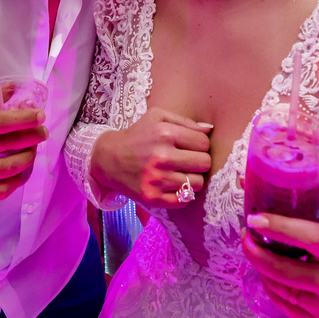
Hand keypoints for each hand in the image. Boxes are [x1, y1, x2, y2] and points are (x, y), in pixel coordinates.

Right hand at [0, 104, 47, 205]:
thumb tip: (12, 88)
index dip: (21, 119)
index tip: (39, 116)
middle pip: (4, 145)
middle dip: (30, 137)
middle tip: (43, 132)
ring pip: (5, 170)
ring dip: (26, 158)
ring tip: (33, 150)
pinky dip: (16, 181)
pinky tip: (22, 171)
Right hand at [91, 108, 211, 208]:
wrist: (108, 159)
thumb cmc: (137, 135)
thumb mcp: (157, 117)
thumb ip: (185, 121)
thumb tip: (209, 130)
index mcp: (165, 133)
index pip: (203, 143)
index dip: (200, 144)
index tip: (191, 146)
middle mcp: (161, 156)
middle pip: (204, 163)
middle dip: (200, 161)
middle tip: (188, 160)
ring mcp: (157, 179)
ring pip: (198, 183)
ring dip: (193, 178)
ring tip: (182, 172)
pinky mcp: (152, 197)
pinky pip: (184, 200)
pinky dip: (184, 193)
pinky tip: (176, 185)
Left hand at [242, 213, 318, 317]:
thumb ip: (294, 207)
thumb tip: (245, 180)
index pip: (311, 238)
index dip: (281, 228)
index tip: (254, 219)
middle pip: (286, 270)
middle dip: (257, 253)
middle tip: (245, 237)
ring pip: (280, 288)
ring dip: (263, 269)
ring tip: (261, 254)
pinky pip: (283, 304)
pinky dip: (272, 287)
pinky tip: (273, 276)